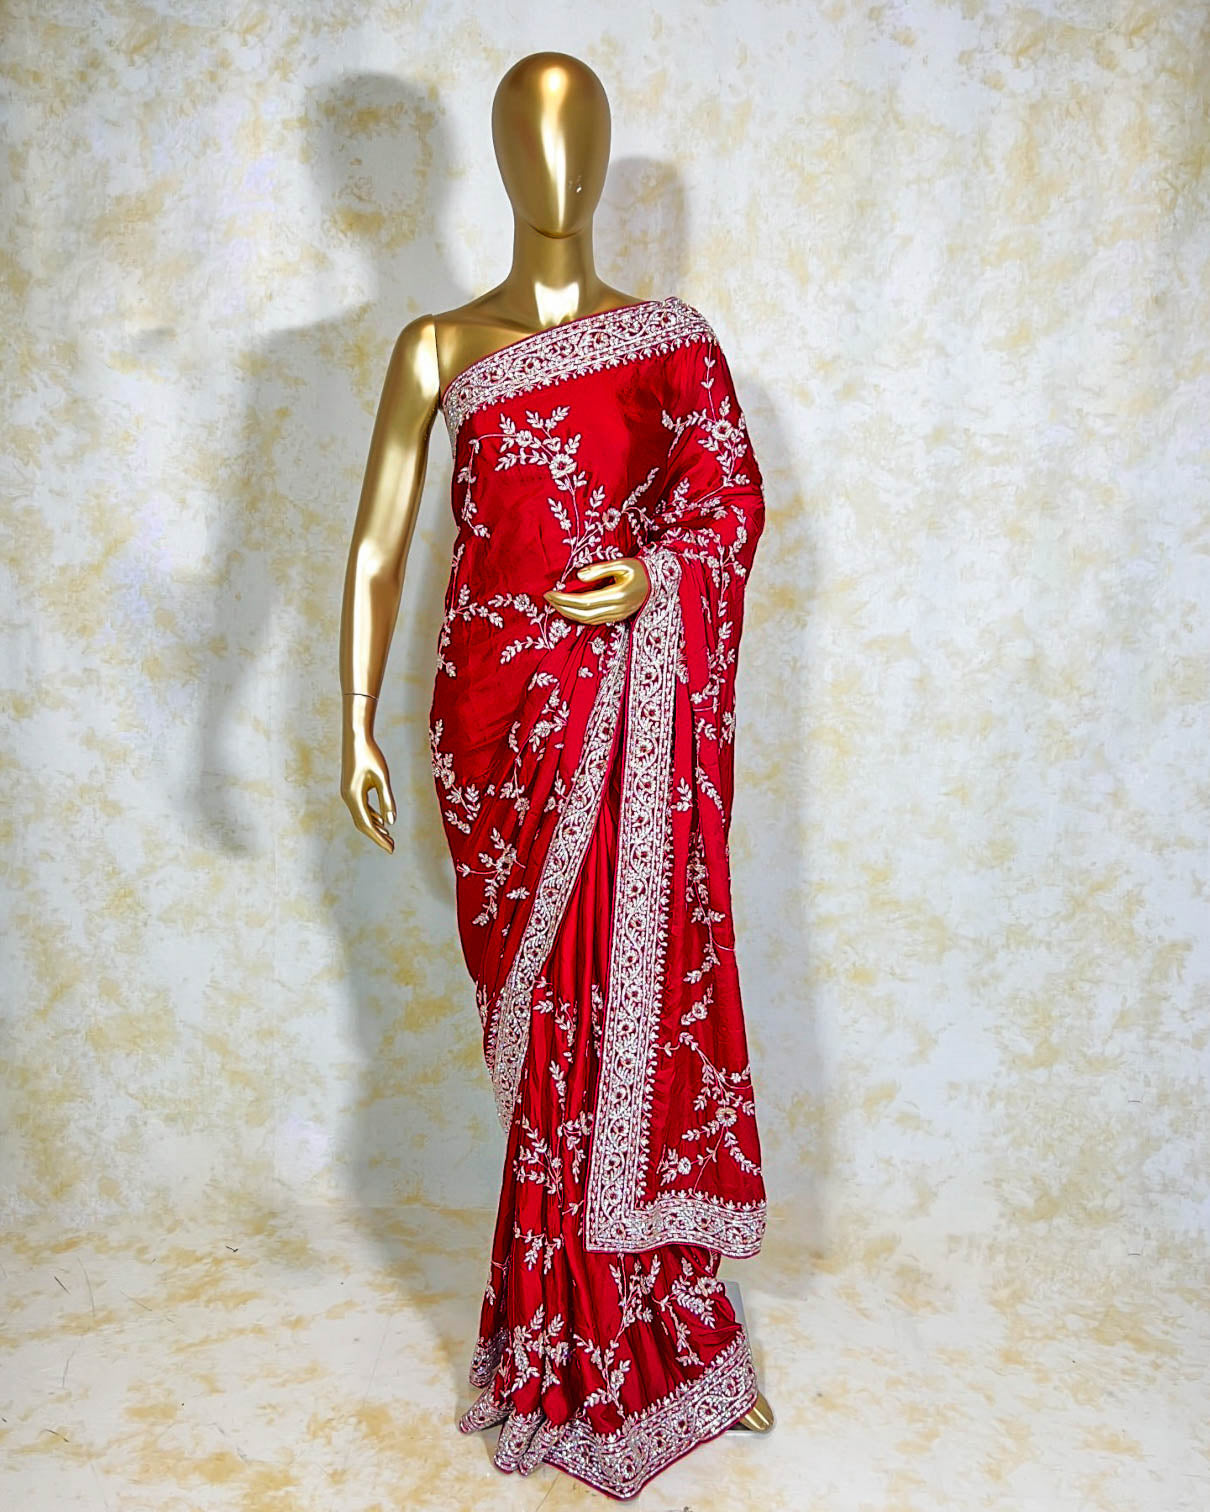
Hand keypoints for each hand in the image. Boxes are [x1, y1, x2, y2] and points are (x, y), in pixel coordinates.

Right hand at [341, 699, 395, 852]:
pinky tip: (381, 820)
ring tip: (388, 836)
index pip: (367, 824)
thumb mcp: (382, 777)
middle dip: (377, 836)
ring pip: (361, 816)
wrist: (356, 737)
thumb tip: (390, 822)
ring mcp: (348, 793)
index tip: (391, 849)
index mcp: (354, 797)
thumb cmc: (371, 755)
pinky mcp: (351, 788)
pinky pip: (361, 807)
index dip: (379, 838)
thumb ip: (387, 799)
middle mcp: (348, 797)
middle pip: (362, 824)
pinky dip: (371, 816)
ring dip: (374, 827)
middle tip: (392, 847)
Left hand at [543, 557, 649, 623]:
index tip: (550, 593)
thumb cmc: (641, 570)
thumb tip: (578, 577)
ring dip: (568, 613)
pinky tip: (569, 608)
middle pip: (582, 614)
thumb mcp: (622, 563)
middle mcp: (617, 609)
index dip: (564, 599)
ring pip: (587, 620)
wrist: (660, 582)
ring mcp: (617, 616)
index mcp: (617, 595)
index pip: (584, 602)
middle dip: (562, 607)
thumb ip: (600, 569)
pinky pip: (594, 621)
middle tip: (547, 598)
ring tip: (555, 603)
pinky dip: (578, 616)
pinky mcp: (617, 617)